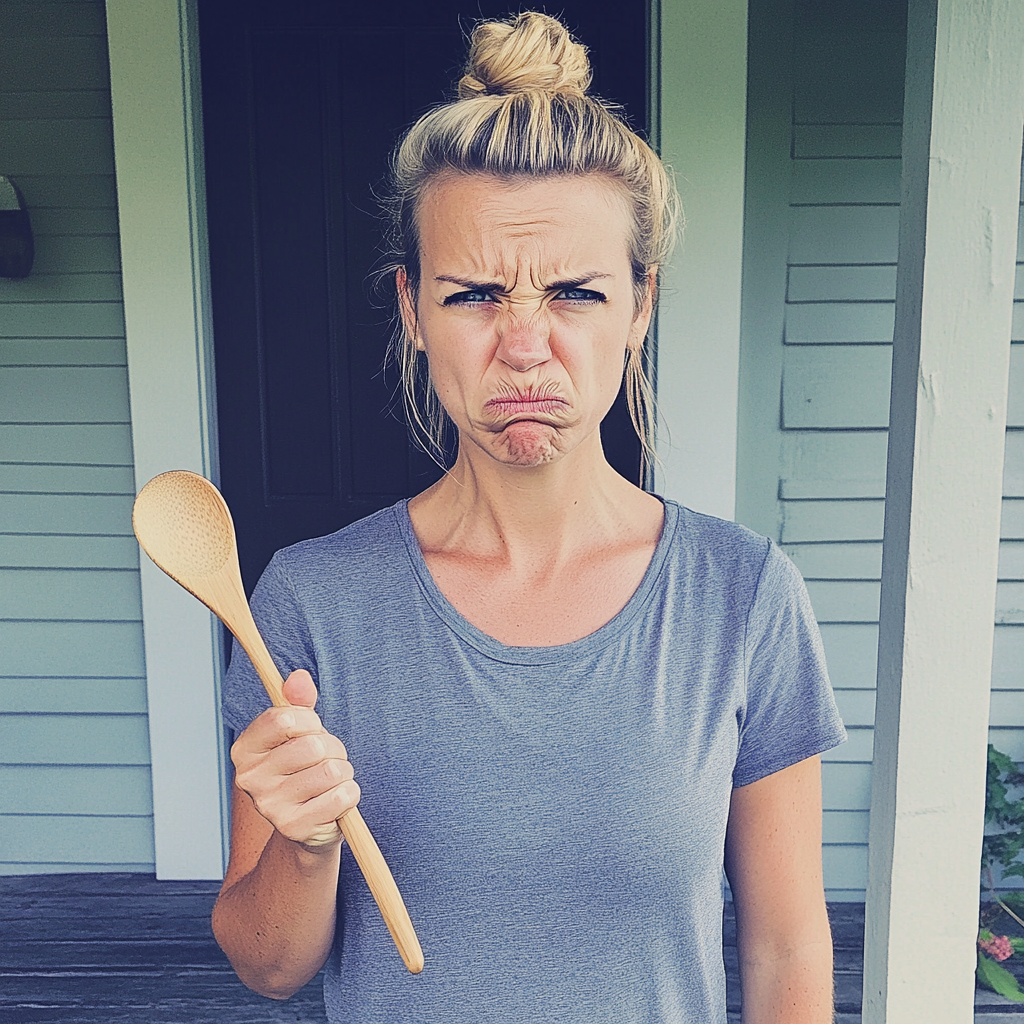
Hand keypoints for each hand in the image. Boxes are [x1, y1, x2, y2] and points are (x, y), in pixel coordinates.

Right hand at [230, 670, 358, 849]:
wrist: (308, 823)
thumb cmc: (304, 767)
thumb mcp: (299, 730)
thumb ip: (298, 701)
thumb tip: (298, 677)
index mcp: (244, 749)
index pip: (284, 717)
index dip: (310, 720)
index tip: (311, 729)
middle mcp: (249, 779)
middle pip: (313, 745)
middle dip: (332, 749)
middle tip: (324, 760)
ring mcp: (270, 807)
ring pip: (331, 771)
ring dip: (343, 772)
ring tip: (330, 781)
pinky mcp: (295, 828)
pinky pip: (342, 796)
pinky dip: (349, 794)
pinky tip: (335, 801)